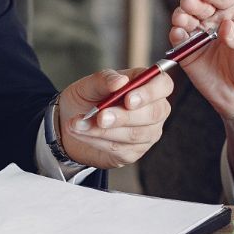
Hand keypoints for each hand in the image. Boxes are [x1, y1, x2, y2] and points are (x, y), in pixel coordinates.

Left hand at [56, 68, 173, 168]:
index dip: (150, 92)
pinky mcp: (133, 153)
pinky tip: (82, 133)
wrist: (70, 124)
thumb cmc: (86, 99)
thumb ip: (104, 80)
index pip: (163, 85)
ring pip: (135, 134)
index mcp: (146, 85)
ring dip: (105, 130)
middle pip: (154, 113)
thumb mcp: (89, 85)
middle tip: (101, 117)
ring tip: (79, 124)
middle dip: (125, 116)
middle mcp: (153, 110)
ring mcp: (146, 133)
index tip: (128, 99)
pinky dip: (97, 140)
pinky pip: (120, 148)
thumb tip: (120, 81)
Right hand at [169, 0, 233, 129]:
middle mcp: (216, 21)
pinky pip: (178, 40)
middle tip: (190, 5)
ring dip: (181, 16)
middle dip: (193, 2)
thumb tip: (226, 26)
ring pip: (186, 19)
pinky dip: (176, 35)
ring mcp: (200, 35)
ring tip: (182, 20)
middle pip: (201, 5)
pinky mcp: (188, 52)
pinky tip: (178, 34)